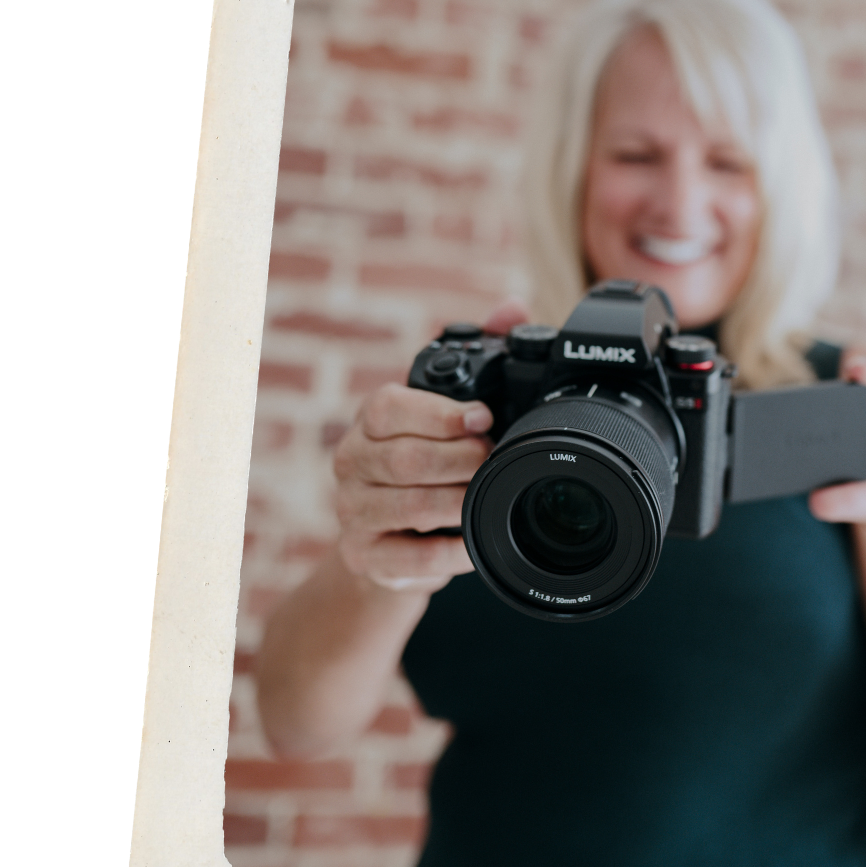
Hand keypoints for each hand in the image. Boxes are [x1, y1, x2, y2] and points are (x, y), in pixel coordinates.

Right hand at [332, 301, 528, 592]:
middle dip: (460, 461)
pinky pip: (408, 559)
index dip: (439, 413)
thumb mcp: (448, 411)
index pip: (389, 407)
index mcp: (372, 420)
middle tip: (494, 462)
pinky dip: (449, 553)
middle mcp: (352, 461)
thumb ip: (482, 355)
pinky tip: (473, 545)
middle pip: (403, 459)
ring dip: (459, 504)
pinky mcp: (364, 557)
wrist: (392, 541)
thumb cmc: (428, 463)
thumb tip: (512, 307)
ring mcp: (353, 512)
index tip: (484, 418)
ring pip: (408, 507)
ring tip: (488, 499)